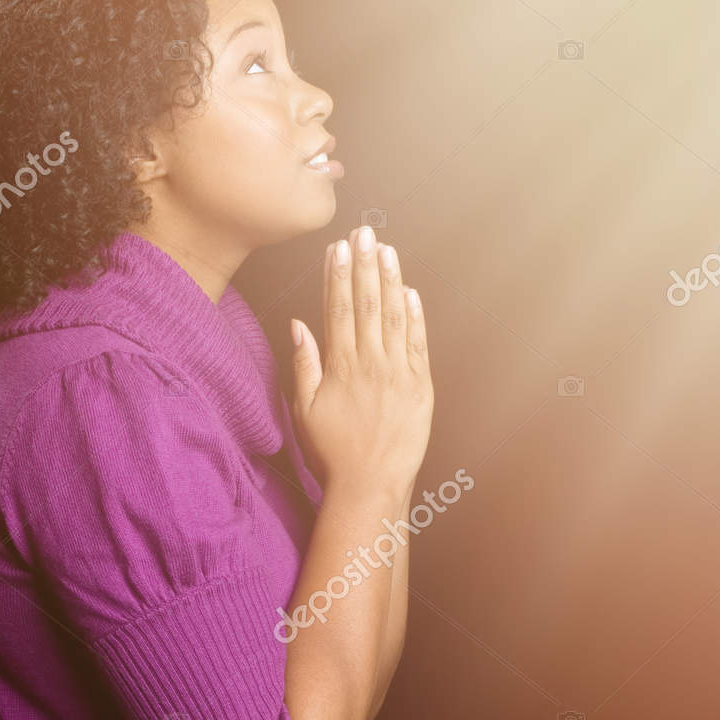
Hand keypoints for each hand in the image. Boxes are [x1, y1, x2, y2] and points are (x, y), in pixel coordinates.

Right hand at [289, 227, 433, 496]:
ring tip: (385, 250)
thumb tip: (297, 324)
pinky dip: (415, 316)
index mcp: (340, 367)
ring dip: (390, 280)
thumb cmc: (332, 453)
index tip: (338, 247)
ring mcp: (399, 373)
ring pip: (394, 316)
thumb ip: (303, 364)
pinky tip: (410, 291)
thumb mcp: (304, 410)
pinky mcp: (421, 387)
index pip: (338, 309)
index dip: (338, 275)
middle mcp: (370, 363)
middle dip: (364, 265)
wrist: (370, 486)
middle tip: (363, 232)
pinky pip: (418, 343)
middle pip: (367, 303)